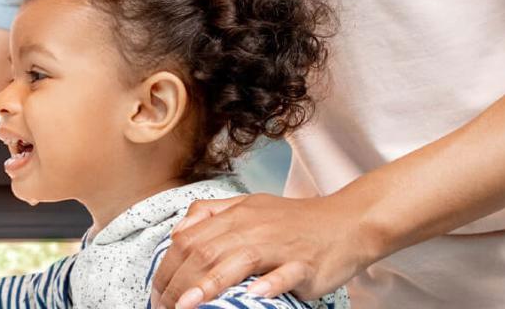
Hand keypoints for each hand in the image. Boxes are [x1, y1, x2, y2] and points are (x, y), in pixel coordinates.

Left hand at [151, 193, 372, 308]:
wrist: (347, 222)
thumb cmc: (295, 221)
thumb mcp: (249, 206)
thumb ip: (211, 213)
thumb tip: (178, 231)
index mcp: (235, 215)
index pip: (189, 239)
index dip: (167, 267)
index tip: (157, 291)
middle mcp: (252, 227)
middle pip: (205, 251)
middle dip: (179, 282)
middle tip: (166, 307)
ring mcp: (279, 245)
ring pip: (237, 260)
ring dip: (209, 284)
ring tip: (188, 305)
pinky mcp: (304, 263)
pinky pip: (284, 273)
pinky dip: (268, 285)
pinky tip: (252, 296)